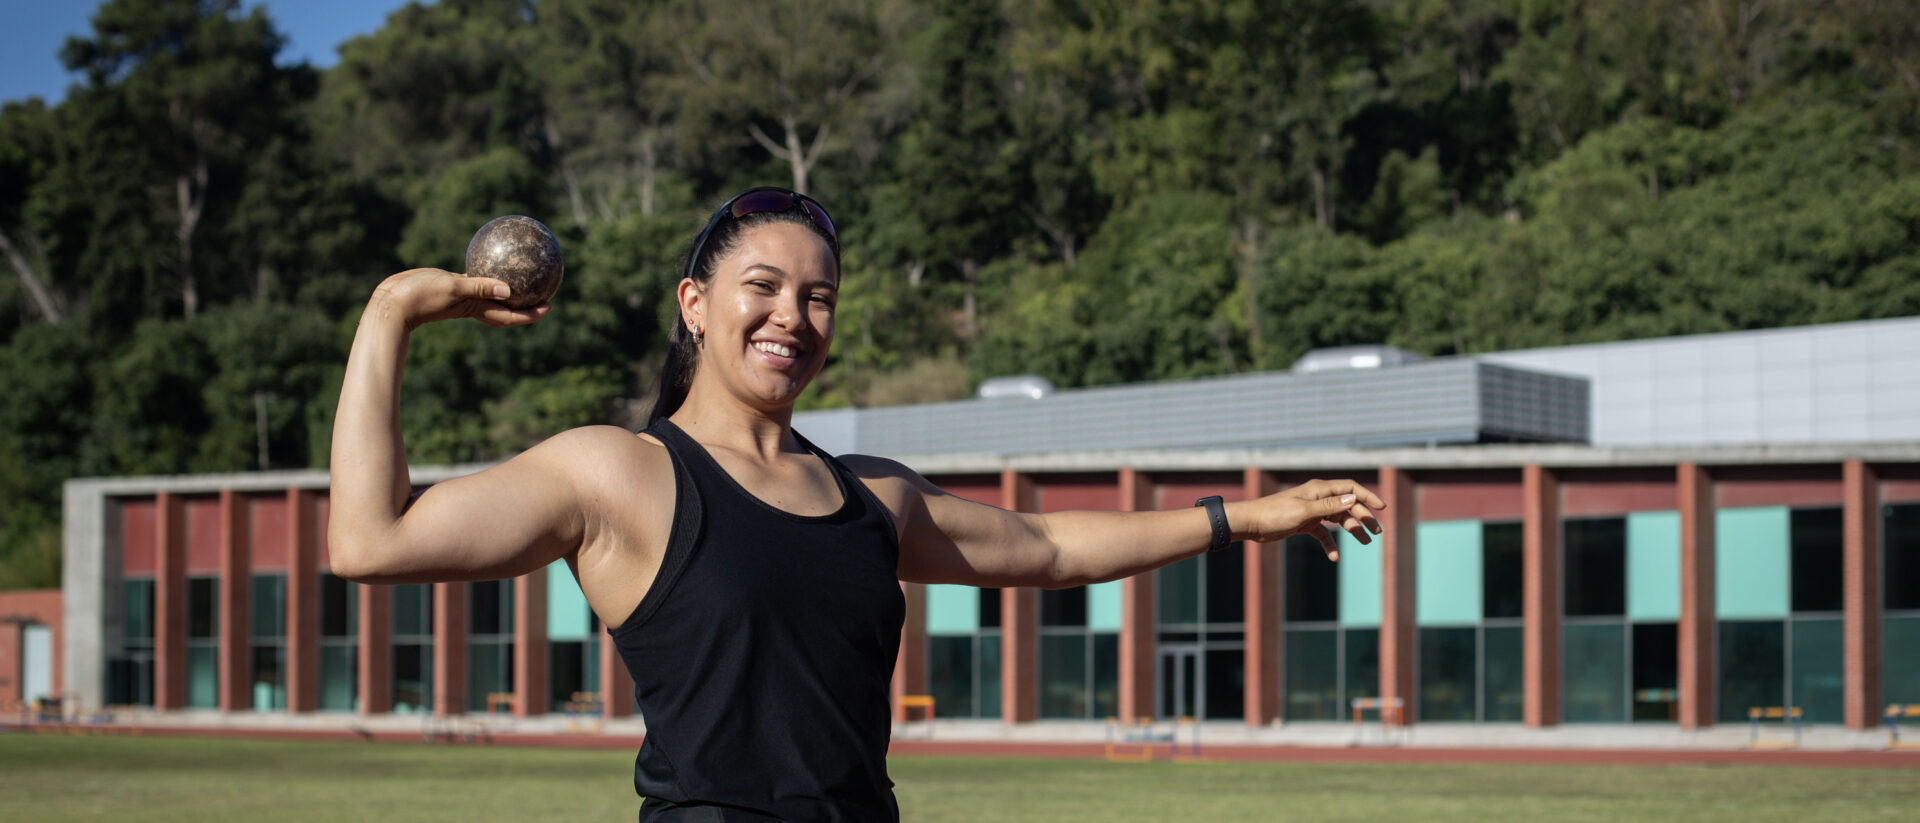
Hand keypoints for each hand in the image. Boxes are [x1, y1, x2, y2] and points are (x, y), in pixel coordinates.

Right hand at [368, 268, 549, 330]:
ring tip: (522, 276)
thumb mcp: (452, 287)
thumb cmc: (420, 296)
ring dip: (507, 291)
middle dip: (525, 305)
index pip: (510, 315)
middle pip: (506, 309)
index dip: (530, 314)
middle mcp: (472, 305)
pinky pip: (475, 281)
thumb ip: (478, 286)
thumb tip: (508, 290)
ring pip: (492, 296)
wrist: (391, 302)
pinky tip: (488, 260)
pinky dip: (485, 276)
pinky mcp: (451, 287)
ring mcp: (462, 298)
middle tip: (543, 293)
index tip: (549, 307)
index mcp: (476, 308)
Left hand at [1235, 479, 1384, 560]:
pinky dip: (1330, 543)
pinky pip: (1323, 534)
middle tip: (1377, 532)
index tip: (1382, 509)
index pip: (1350, 488)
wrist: (1252, 524)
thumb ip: (1330, 506)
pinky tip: (1334, 557)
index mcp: (1320, 489)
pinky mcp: (1305, 524)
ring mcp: (1313, 511)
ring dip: (1352, 530)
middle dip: (1363, 518)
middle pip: (1348, 505)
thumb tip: (1353, 500)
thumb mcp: (1305, 512)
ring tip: (1366, 542)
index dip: (1367, 497)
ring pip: (1339, 520)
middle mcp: (1318, 498)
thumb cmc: (1276, 514)